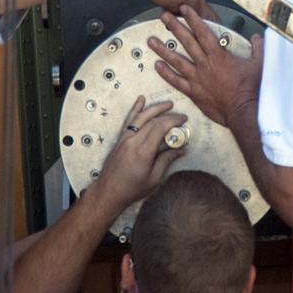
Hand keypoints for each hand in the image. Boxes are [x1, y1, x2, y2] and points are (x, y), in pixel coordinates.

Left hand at [93, 97, 186, 213]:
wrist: (109, 192)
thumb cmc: (132, 189)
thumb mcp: (154, 179)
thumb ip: (166, 161)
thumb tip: (180, 150)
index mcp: (143, 152)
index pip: (160, 128)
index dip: (173, 121)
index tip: (183, 120)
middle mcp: (133, 142)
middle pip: (152, 121)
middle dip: (168, 116)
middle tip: (181, 116)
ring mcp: (125, 139)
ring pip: (141, 117)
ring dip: (155, 108)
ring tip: (167, 104)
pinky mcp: (120, 139)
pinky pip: (129, 120)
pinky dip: (135, 109)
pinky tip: (141, 100)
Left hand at [147, 5, 263, 127]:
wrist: (244, 111)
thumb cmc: (251, 90)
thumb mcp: (259, 64)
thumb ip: (258, 48)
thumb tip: (258, 38)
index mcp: (219, 55)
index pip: (203, 32)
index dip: (193, 18)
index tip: (184, 9)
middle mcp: (205, 64)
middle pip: (186, 42)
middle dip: (175, 27)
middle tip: (164, 17)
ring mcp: (197, 78)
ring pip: (176, 60)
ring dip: (163, 49)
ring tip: (152, 41)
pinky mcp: (194, 92)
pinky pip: (176, 81)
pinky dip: (166, 73)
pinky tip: (157, 66)